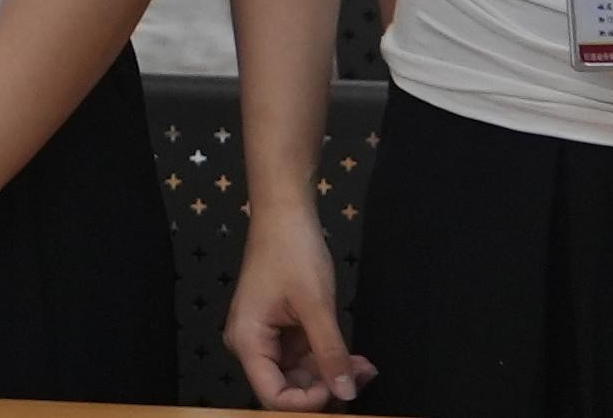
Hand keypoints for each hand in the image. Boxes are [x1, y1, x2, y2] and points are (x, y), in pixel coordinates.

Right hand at [225, 198, 368, 408]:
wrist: (285, 214)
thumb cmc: (292, 252)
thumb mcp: (316, 305)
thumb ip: (330, 353)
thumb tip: (346, 393)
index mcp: (248, 341)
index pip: (274, 397)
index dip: (308, 402)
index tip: (340, 386)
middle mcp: (252, 346)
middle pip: (287, 389)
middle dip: (326, 387)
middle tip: (364, 375)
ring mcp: (267, 339)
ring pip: (300, 377)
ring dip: (332, 374)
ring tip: (365, 365)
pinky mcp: (282, 332)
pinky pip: (305, 360)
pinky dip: (329, 361)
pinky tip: (354, 357)